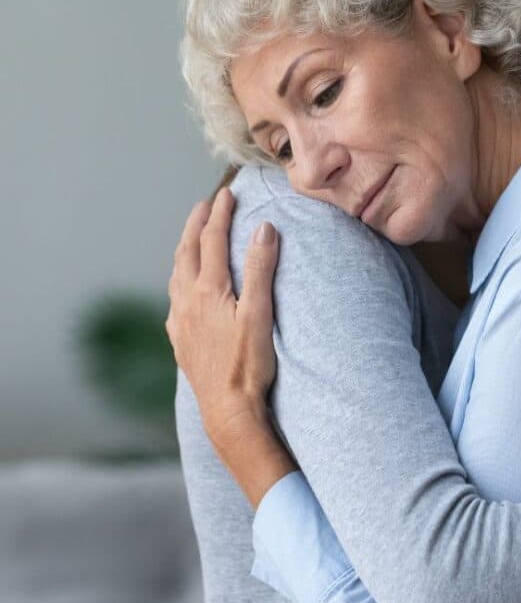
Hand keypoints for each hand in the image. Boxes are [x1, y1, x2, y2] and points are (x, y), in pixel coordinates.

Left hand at [166, 189, 292, 504]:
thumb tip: (263, 228)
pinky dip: (180, 279)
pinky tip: (185, 289)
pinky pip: (174, 299)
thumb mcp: (260, 313)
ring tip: (193, 238)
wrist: (227, 409)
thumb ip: (260, 269)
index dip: (220, 214)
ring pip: (176, 274)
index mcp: (208, 290)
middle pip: (187, 252)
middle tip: (205, 205)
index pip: (212, 240)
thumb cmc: (248, 364)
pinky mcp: (180, 340)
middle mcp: (187, 301)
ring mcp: (180, 321)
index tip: (227, 194)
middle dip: (196, 225)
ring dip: (185, 250)